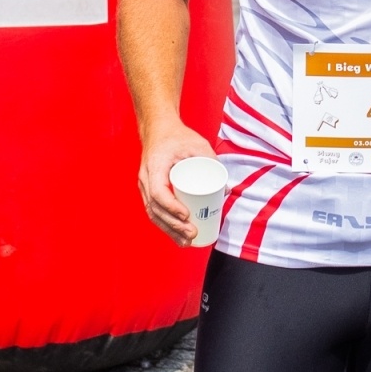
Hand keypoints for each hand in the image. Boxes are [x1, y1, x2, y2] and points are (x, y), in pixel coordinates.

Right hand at [138, 122, 216, 244]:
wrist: (158, 129)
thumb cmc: (178, 136)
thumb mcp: (198, 144)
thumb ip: (213, 162)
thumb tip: (225, 190)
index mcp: (155, 165)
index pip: (158, 191)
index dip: (171, 207)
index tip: (187, 215)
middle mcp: (146, 177)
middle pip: (155, 208)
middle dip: (173, 225)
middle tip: (192, 234)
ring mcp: (145, 185)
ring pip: (154, 213)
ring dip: (169, 230)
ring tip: (186, 242)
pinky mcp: (149, 190)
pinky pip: (154, 210)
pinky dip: (164, 225)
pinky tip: (176, 236)